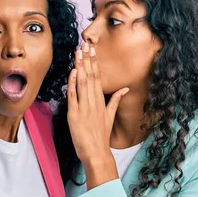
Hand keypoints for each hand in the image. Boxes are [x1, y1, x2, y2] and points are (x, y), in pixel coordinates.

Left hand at [67, 43, 128, 187]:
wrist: (96, 152)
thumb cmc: (101, 136)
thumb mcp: (110, 116)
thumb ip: (115, 100)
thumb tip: (124, 89)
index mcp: (101, 102)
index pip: (98, 77)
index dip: (94, 62)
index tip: (92, 49)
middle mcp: (93, 102)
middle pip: (90, 76)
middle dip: (87, 59)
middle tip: (85, 44)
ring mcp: (84, 108)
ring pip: (82, 83)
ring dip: (80, 67)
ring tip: (78, 52)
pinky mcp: (74, 115)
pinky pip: (73, 96)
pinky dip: (73, 84)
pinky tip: (73, 72)